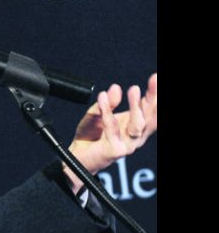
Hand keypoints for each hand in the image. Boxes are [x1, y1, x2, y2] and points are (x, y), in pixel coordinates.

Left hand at [63, 73, 156, 192]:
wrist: (76, 156)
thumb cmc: (90, 135)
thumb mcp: (98, 113)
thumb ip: (108, 103)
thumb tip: (115, 88)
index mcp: (135, 125)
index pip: (150, 108)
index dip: (154, 94)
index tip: (156, 77)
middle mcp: (135, 136)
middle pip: (150, 116)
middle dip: (154, 98)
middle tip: (155, 79)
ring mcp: (127, 145)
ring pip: (137, 126)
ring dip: (136, 107)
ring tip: (134, 89)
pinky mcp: (114, 150)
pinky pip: (112, 129)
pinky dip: (107, 112)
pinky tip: (103, 99)